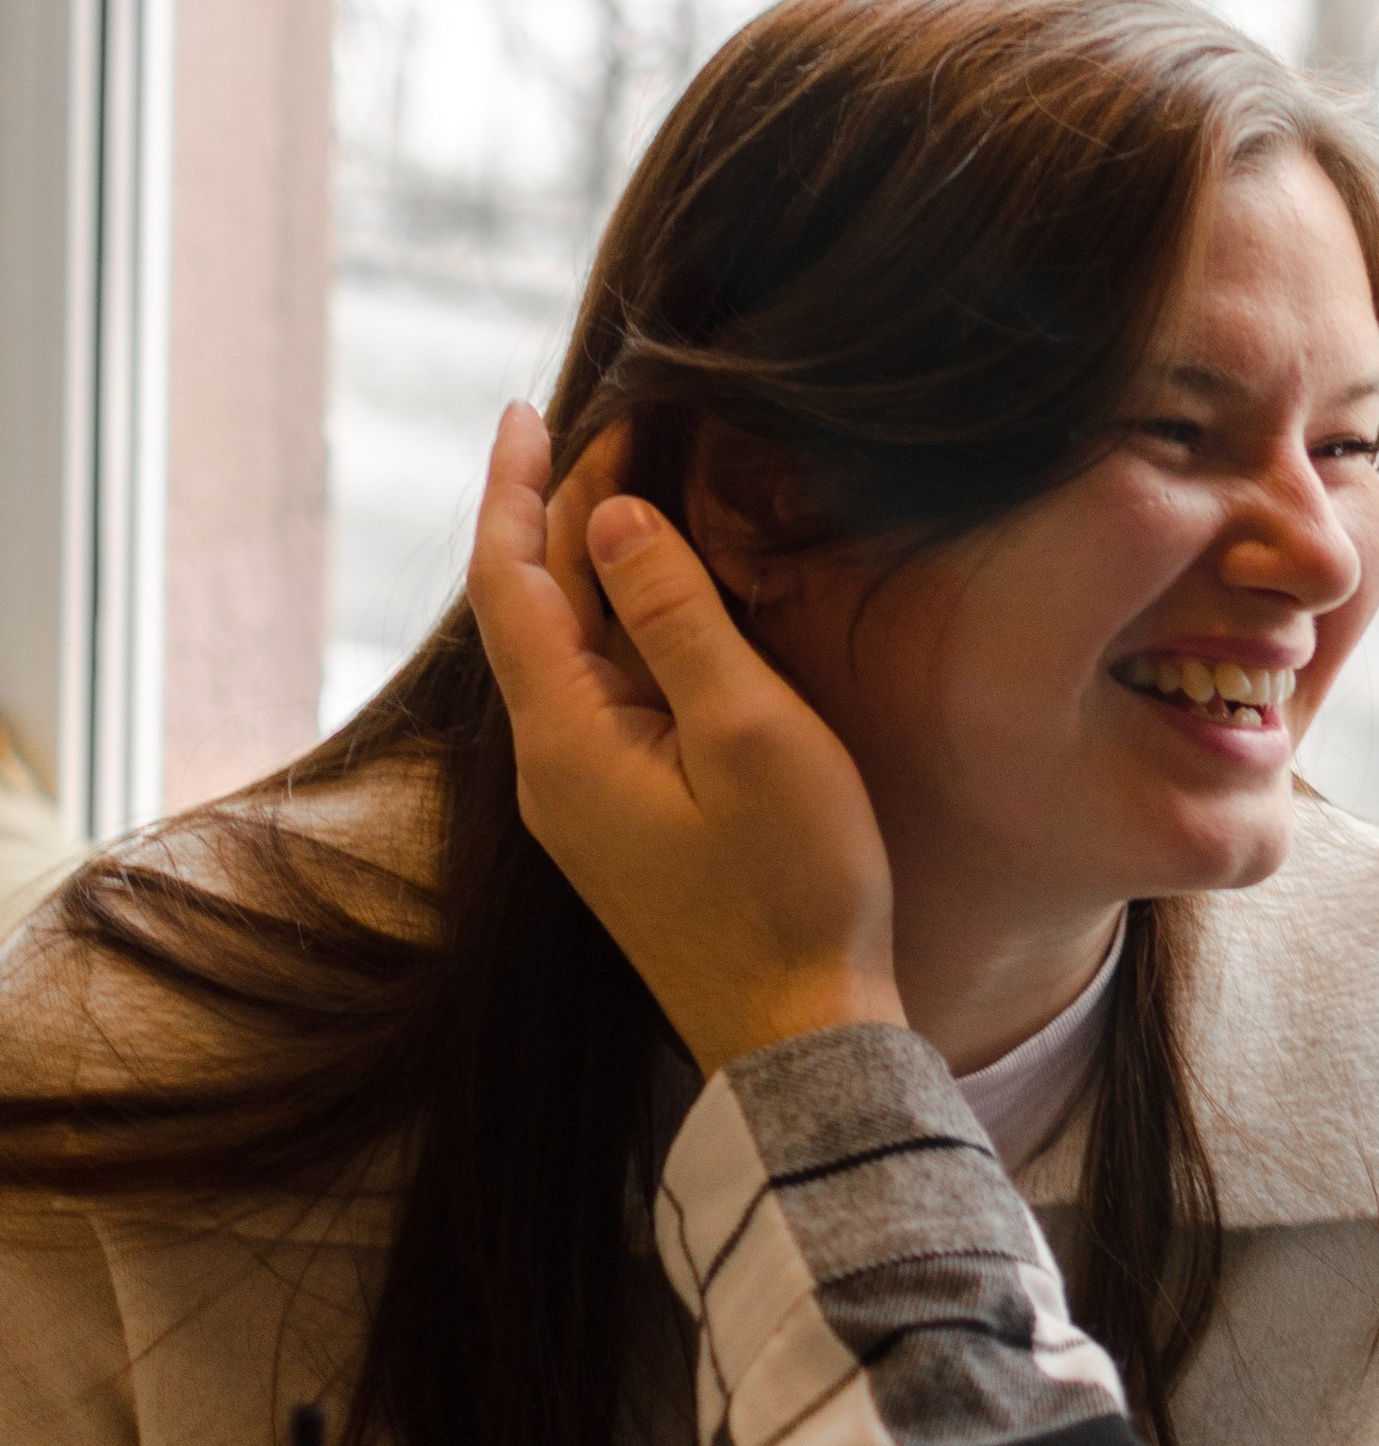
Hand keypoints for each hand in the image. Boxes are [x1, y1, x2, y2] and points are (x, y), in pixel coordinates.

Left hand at [467, 403, 904, 1075]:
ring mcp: (586, 799)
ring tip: (631, 485)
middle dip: (563, 510)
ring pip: (571, 650)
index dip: (517, 488)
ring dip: (592, 563)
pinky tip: (661, 595)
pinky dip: (623, 622)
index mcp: (564, 739)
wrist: (800, 1035)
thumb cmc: (793, 888)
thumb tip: (615, 519)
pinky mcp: (624, 822)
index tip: (531, 410)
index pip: (511, 582)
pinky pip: (605, 693)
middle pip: (536, 608)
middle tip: (614, 425)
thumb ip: (677, 617)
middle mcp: (551, 768)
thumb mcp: (748, 733)